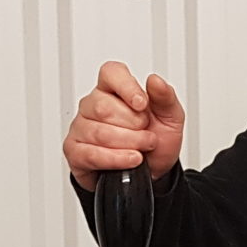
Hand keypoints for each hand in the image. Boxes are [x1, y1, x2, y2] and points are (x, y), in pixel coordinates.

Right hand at [62, 62, 184, 190]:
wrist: (152, 173)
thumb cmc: (156, 142)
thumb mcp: (171, 119)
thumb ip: (165, 97)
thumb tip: (155, 80)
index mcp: (114, 90)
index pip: (111, 73)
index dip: (126, 86)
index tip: (142, 104)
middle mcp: (93, 105)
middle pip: (104, 107)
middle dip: (133, 126)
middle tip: (147, 134)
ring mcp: (81, 127)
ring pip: (99, 132)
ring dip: (129, 144)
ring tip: (142, 149)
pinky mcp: (75, 151)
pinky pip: (91, 154)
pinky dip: (116, 159)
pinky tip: (130, 159)